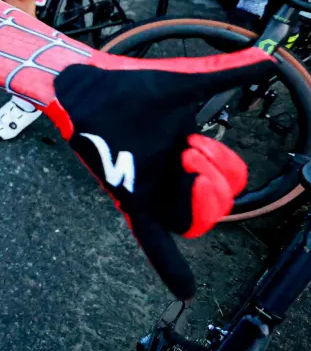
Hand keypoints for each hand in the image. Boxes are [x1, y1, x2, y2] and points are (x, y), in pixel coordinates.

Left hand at [52, 51, 274, 298]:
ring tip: (181, 161)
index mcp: (185, 154)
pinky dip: (169, 265)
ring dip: (197, 197)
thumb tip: (267, 60)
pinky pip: (153, 237)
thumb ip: (225, 74)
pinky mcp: (126, 193)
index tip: (203, 144)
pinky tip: (185, 289)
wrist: (84, 83)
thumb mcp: (185, 82)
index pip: (227, 182)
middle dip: (216, 181)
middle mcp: (169, 176)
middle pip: (216, 207)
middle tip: (191, 150)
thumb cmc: (127, 84)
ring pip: (190, 220)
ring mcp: (149, 187)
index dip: (226, 172)